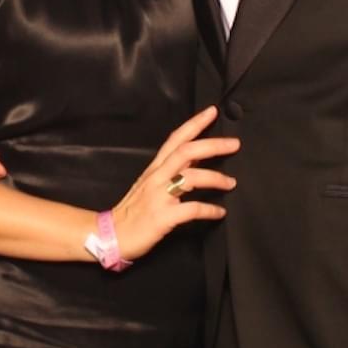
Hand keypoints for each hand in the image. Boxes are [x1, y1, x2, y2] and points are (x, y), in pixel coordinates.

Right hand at [109, 106, 239, 260]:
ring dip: (216, 178)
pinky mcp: (163, 217)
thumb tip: (196, 161)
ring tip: (231, 183)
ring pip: (191, 177)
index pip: (175, 139)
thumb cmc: (133, 211)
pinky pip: (192, 209)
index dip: (194, 124)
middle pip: (186, 152)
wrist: (113, 235)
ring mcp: (159, 196)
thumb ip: (169, 171)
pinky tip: (220, 212)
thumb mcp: (148, 184)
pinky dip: (210, 210)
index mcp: (154, 168)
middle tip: (234, 143)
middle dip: (212, 145)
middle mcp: (156, 177)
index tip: (212, 112)